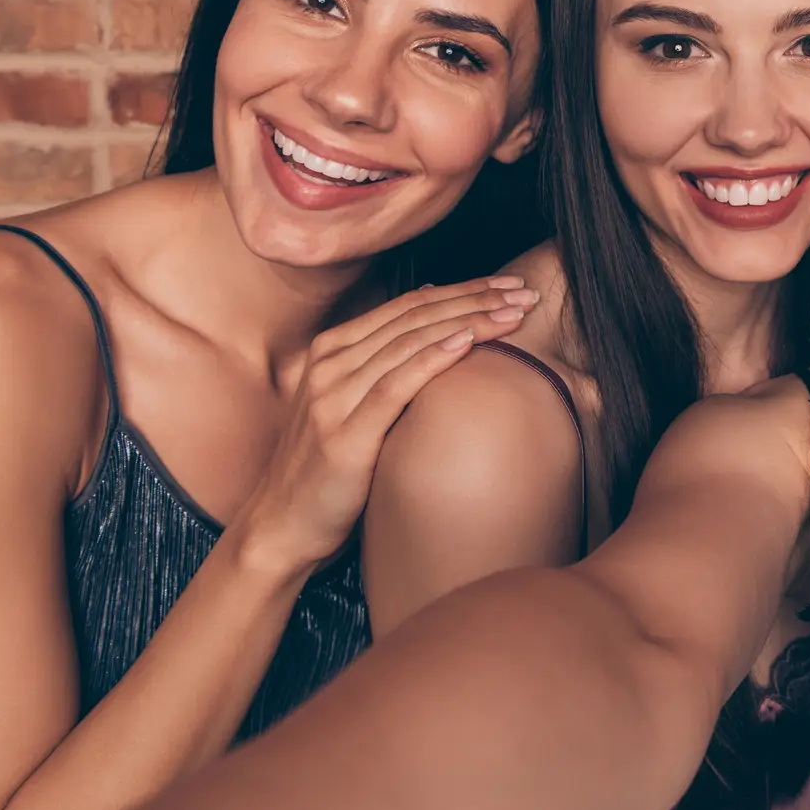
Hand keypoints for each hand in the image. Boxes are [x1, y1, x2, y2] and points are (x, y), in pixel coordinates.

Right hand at [229, 278, 539, 576]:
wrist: (283, 526)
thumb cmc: (333, 466)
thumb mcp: (356, 403)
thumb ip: (387, 364)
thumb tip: (439, 316)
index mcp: (334, 350)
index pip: (410, 305)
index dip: (465, 289)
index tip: (512, 283)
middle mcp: (330, 365)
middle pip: (415, 318)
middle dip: (476, 299)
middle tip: (525, 291)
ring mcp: (332, 398)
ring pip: (409, 343)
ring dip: (468, 321)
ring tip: (513, 312)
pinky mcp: (342, 436)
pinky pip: (393, 388)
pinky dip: (432, 359)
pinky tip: (466, 342)